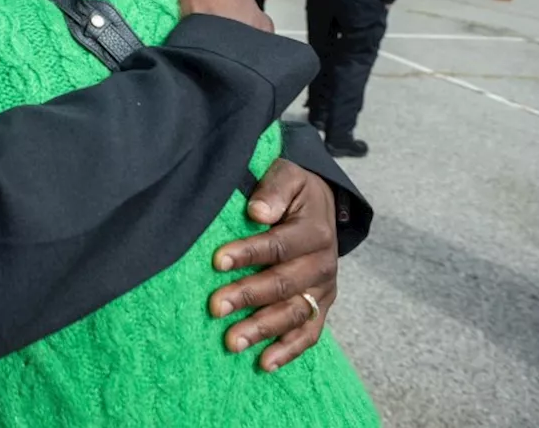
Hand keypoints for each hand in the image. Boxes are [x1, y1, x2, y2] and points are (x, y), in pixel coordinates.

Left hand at [208, 159, 337, 371]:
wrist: (322, 205)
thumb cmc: (295, 190)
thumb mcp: (287, 176)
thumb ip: (274, 189)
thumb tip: (257, 212)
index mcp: (315, 231)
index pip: (278, 245)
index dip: (248, 254)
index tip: (217, 261)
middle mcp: (323, 263)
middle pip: (284, 284)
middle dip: (247, 296)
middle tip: (215, 307)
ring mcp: (323, 289)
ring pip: (294, 314)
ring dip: (262, 329)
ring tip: (231, 342)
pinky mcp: (320, 306)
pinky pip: (308, 333)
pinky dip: (288, 351)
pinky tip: (264, 363)